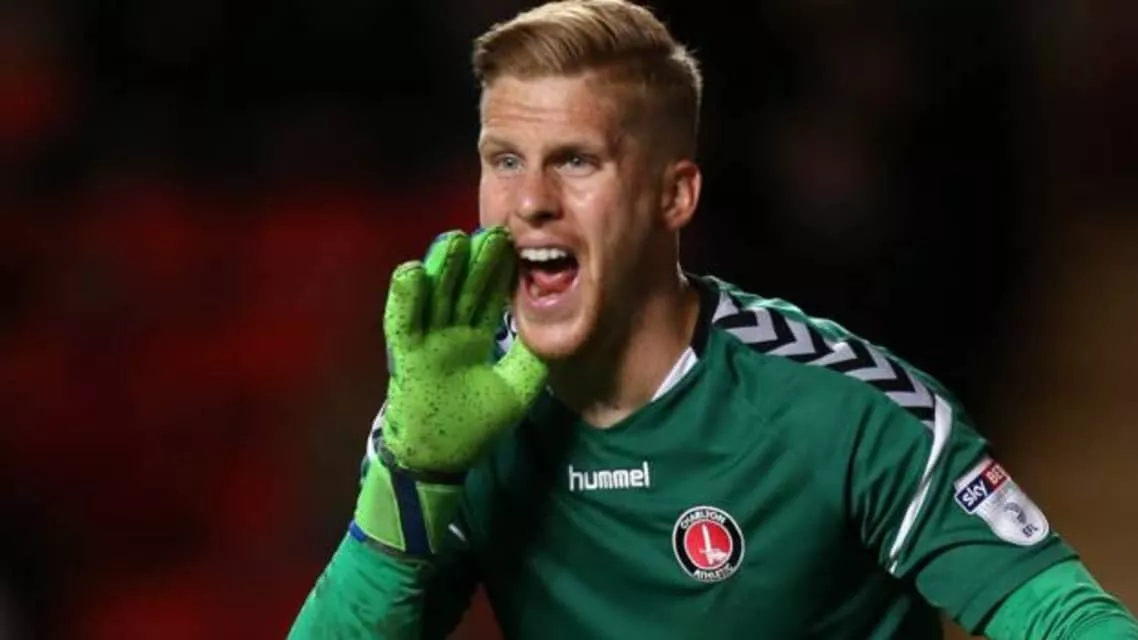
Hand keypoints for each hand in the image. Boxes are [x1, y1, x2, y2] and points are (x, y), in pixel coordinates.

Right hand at [380, 226, 546, 472]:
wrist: (440, 459)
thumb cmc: (474, 426)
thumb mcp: (518, 388)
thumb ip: (533, 359)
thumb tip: (558, 330)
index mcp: (475, 336)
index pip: (490, 296)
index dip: (501, 271)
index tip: (516, 243)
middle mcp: (450, 332)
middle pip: (464, 288)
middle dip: (477, 260)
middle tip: (494, 231)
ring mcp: (426, 341)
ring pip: (435, 296)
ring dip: (443, 269)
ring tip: (456, 239)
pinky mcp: (406, 355)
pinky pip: (403, 322)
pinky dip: (405, 298)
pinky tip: (412, 272)